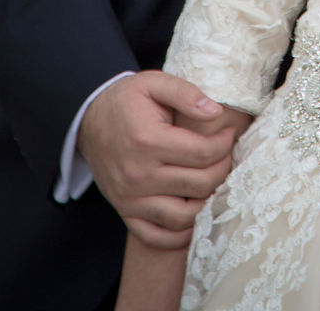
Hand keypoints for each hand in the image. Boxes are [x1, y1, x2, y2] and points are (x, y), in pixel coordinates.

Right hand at [78, 71, 240, 247]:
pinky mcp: (125, 212)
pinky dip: (179, 236)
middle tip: (228, 155)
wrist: (89, 120)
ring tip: (216, 182)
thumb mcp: (153, 82)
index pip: (203, 152)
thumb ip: (186, 93)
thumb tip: (216, 112)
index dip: (225, 144)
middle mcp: (138, 174)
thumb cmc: (127, 100)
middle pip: (199, 184)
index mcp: (148, 140)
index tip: (230, 134)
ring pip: (183, 216)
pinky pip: (156, 237)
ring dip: (208, 203)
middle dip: (223, 169)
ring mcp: (130, 198)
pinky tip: (195, 217)